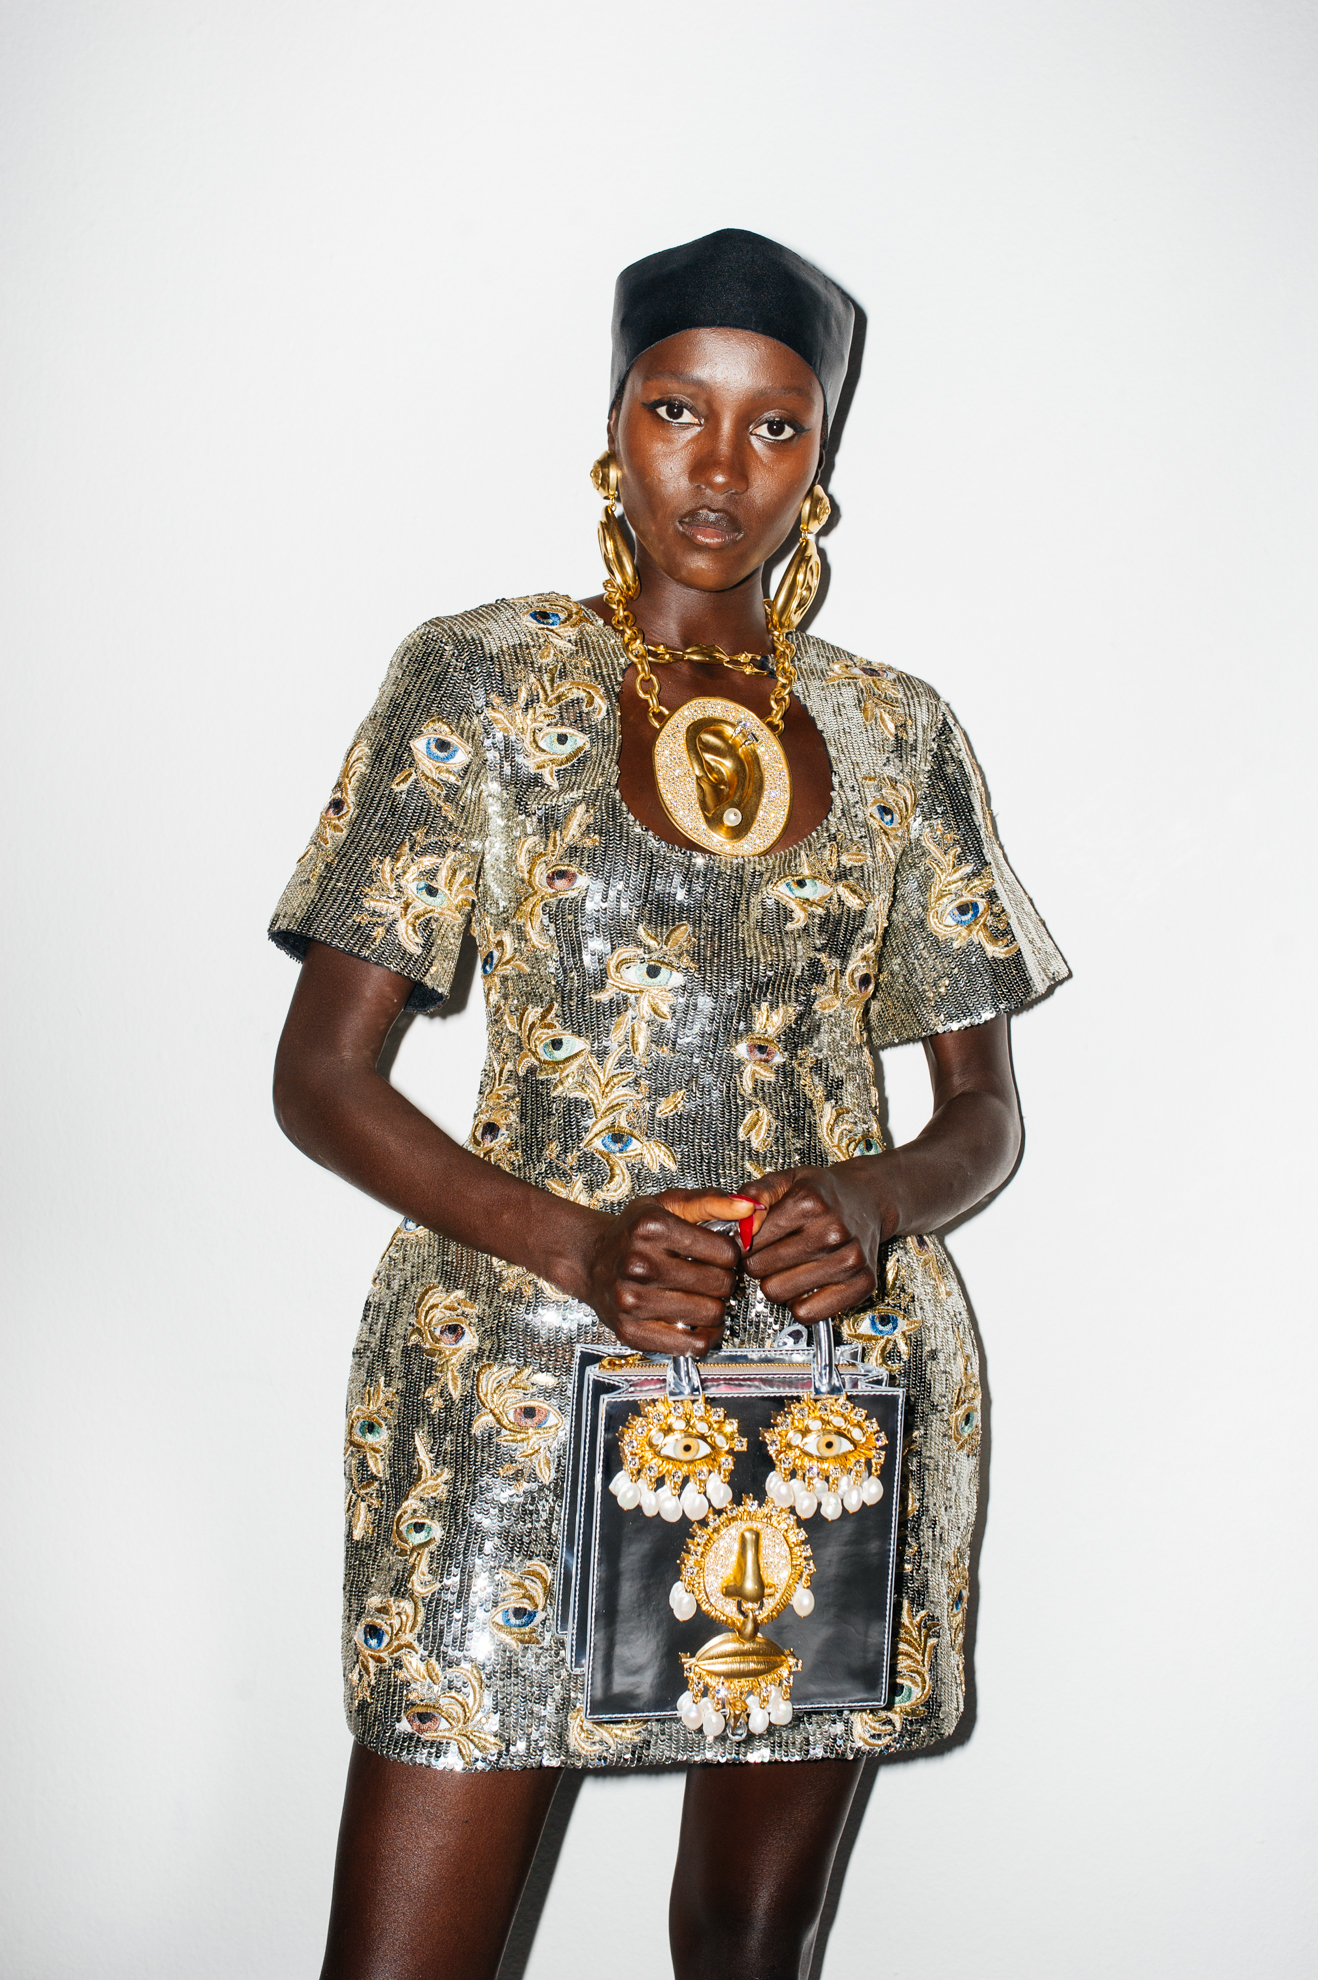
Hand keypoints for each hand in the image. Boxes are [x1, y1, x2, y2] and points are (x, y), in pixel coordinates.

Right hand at [577, 1188, 755, 1357]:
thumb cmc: (633, 1231)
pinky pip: (691, 1345)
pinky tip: (698, 1322)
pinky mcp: (631, 1330)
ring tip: (703, 1296)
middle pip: (720, 1285)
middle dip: (724, 1281)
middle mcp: (638, 1263)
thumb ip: (711, 1202)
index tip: (719, 1254)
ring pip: (710, 1315)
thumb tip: (750, 1206)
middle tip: (712, 1277)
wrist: (590, 1259)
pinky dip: (705, 1337)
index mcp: (651, 1227)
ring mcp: (632, 1300)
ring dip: (715, 1308)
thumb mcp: (668, 1204)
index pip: (725, 1253)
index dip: (731, 1254)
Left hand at [739, 1165, 884, 1321]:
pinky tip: (805, 1283)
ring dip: (777, 1283)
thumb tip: (742, 1225)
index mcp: (809, 1202)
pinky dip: (799, 1303)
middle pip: (760, 1270)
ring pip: (779, 1293)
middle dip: (759, 1262)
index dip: (744, 1242)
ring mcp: (850, 1259)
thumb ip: (754, 1192)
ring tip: (790, 1266)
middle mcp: (832, 1231)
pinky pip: (807, 1313)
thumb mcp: (785, 1179)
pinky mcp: (863, 1283)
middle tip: (773, 1252)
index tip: (752, 1239)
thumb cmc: (823, 1193)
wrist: (868, 1199)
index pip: (750, 1241)